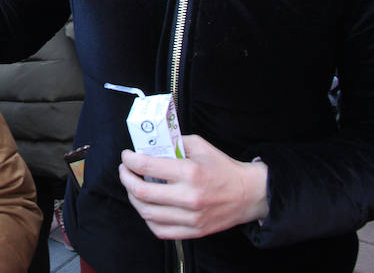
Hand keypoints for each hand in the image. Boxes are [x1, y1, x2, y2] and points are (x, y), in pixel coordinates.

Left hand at [117, 135, 268, 239]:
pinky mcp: (193, 231)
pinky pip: (160, 230)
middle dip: (126, 178)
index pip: (147, 166)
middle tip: (125, 170)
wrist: (249, 194)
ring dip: (133, 198)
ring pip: (147, 213)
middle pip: (142, 192)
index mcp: (190, 172)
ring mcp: (191, 217)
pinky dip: (148, 218)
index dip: (130, 160)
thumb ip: (175, 143)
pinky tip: (147, 206)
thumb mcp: (200, 146)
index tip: (127, 156)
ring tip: (133, 187)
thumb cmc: (223, 168)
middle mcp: (189, 197)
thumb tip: (150, 145)